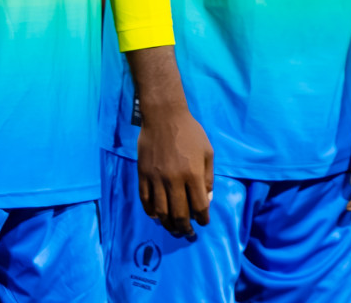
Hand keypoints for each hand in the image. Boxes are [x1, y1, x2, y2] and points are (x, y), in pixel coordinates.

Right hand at [137, 104, 213, 237]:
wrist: (163, 116)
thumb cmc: (190, 132)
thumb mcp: (208, 153)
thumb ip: (208, 178)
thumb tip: (206, 199)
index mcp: (193, 175)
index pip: (199, 206)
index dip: (203, 219)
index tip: (203, 222)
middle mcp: (174, 180)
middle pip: (179, 214)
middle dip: (185, 228)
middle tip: (188, 234)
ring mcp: (156, 178)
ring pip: (161, 211)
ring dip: (168, 224)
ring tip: (173, 229)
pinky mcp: (143, 174)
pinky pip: (145, 199)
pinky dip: (150, 211)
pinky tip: (156, 216)